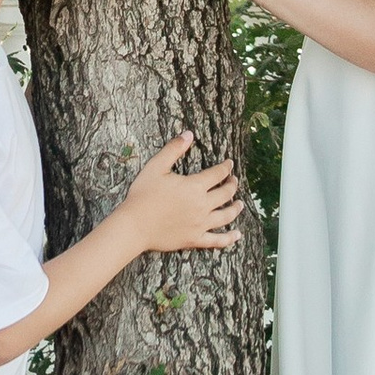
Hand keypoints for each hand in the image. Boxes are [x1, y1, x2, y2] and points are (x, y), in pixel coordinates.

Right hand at [120, 132, 244, 255]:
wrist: (134, 225)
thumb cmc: (143, 195)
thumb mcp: (156, 166)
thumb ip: (173, 149)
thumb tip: (189, 134)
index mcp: (194, 186)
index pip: (217, 174)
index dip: (226, 167)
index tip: (230, 163)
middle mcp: (202, 205)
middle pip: (225, 194)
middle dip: (232, 185)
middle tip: (234, 181)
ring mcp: (200, 224)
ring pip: (225, 216)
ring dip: (235, 209)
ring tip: (240, 204)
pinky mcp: (194, 239)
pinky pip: (217, 240)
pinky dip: (229, 238)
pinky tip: (237, 235)